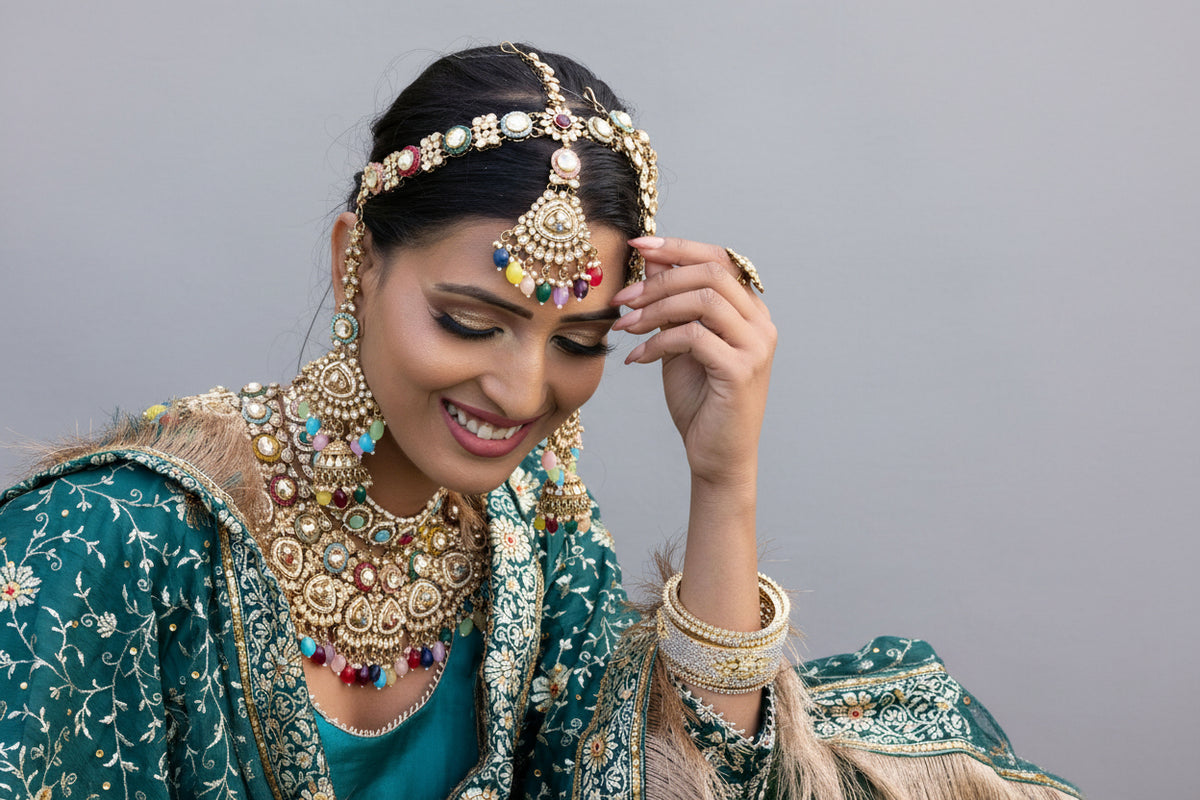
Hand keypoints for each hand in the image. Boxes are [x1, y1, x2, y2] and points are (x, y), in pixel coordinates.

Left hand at [611, 237, 775, 486]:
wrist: (716, 456)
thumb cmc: (700, 401)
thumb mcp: (681, 343)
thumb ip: (673, 305)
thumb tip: (651, 260)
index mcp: (750, 311)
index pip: (719, 259)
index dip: (678, 247)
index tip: (638, 245)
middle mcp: (761, 323)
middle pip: (710, 273)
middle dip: (659, 280)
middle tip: (623, 298)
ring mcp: (756, 346)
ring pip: (703, 300)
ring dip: (655, 309)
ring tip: (626, 327)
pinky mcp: (741, 370)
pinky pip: (693, 336)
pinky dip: (658, 342)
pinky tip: (637, 358)